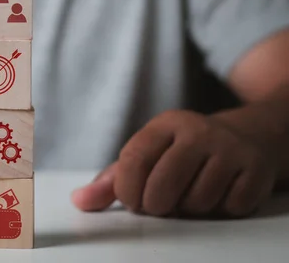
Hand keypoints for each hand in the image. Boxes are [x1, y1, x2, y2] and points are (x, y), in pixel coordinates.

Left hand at [71, 110, 275, 217]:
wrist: (246, 135)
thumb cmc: (184, 150)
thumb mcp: (149, 154)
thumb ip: (113, 179)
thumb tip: (79, 201)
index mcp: (164, 125)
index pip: (133, 161)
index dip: (128, 191)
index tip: (133, 200)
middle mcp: (197, 131)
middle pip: (162, 188)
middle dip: (156, 206)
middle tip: (162, 202)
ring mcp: (229, 148)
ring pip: (196, 203)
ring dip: (191, 209)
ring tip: (192, 192)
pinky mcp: (255, 167)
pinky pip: (229, 207)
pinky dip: (222, 209)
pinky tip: (220, 192)